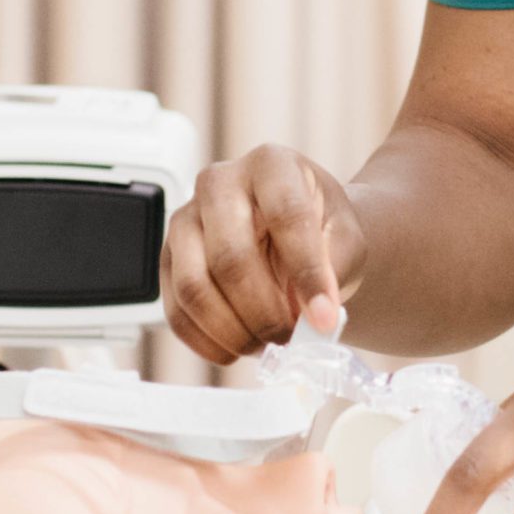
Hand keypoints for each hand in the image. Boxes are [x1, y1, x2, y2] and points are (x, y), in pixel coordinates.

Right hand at [162, 145, 366, 364]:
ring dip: (234, 331)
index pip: (287, 216)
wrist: (295, 234)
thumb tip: (317, 313)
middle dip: (264, 312)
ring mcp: (185, 219)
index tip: (325, 318)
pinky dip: (207, 342)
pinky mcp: (167, 257)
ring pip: (195, 287)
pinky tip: (237, 349)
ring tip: (267, 344)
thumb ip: (336, 267)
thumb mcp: (346, 238)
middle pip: (231, 258)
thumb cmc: (321, 230)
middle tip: (290, 338)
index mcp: (270, 164)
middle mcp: (218, 182)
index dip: (307, 273)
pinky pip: (176, 309)